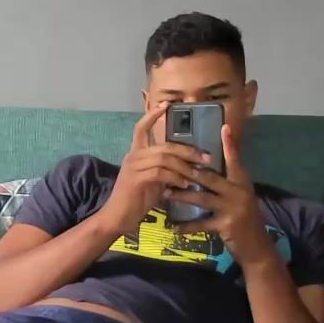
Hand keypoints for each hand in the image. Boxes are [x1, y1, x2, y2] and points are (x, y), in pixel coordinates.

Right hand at [98, 101, 211, 237]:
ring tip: (198, 174)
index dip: (152, 115)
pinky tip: (184, 185)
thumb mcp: (153, 182)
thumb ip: (165, 171)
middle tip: (206, 157)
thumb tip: (187, 168)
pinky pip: (160, 172)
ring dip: (184, 166)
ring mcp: (133, 166)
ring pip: (164, 158)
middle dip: (188, 150)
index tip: (166, 105)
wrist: (117, 217)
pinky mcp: (135, 179)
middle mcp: (134, 156)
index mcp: (136, 154)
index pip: (141, 128)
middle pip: (164, 145)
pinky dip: (175, 178)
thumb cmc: (135, 201)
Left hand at [169, 126, 271, 264]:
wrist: (256, 247)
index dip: (229, 144)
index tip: (223, 127)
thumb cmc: (244, 218)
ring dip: (182, 196)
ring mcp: (233, 208)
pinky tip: (173, 227)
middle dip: (188, 172)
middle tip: (169, 165)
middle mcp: (239, 191)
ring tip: (165, 193)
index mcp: (242, 182)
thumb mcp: (241, 196)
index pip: (234, 159)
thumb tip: (210, 166)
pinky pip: (201, 224)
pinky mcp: (226, 225)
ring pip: (202, 198)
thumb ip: (229, 181)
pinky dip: (186, 226)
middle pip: (210, 177)